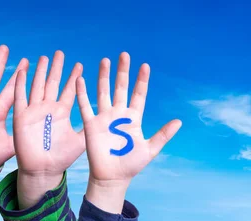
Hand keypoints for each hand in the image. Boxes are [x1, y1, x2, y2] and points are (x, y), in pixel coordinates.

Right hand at [13, 51, 84, 208]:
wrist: (42, 170)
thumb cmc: (61, 158)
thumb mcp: (81, 141)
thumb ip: (91, 127)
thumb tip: (110, 120)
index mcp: (62, 112)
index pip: (69, 90)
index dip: (74, 77)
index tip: (79, 64)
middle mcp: (48, 109)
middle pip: (53, 83)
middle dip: (57, 68)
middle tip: (61, 53)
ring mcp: (34, 111)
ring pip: (37, 86)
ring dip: (40, 72)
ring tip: (44, 57)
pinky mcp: (22, 117)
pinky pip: (20, 97)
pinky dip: (20, 84)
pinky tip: (22, 71)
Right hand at [76, 52, 181, 212]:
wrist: (111, 177)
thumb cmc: (130, 165)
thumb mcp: (150, 150)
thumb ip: (163, 135)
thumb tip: (179, 121)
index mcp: (133, 119)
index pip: (138, 95)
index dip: (141, 81)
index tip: (145, 66)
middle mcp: (118, 114)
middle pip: (120, 88)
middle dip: (122, 72)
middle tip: (124, 55)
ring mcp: (104, 118)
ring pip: (103, 92)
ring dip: (103, 77)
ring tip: (104, 61)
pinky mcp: (91, 125)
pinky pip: (85, 106)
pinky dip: (82, 93)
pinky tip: (81, 79)